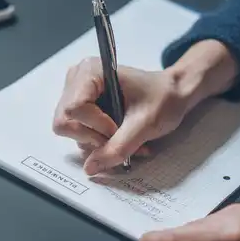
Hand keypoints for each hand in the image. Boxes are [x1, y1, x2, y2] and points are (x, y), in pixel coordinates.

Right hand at [52, 57, 189, 174]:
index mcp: (90, 72)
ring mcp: (76, 93)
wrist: (173, 93)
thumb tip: (90, 168)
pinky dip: (97, 140)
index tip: (120, 130)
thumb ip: (118, 147)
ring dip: (98, 142)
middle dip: (93, 137)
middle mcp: (77, 80)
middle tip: (119, 138)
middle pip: (65, 122)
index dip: (96, 127)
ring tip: (124, 138)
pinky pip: (77, 132)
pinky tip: (117, 136)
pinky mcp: (80, 107)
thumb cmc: (163, 98)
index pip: (74, 110)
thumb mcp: (145, 124)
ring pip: (70, 130)